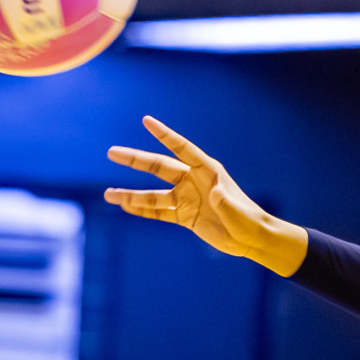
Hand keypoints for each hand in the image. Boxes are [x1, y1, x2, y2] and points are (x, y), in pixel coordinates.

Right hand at [104, 116, 306, 276]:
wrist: (250, 238)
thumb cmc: (247, 219)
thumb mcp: (235, 210)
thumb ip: (224, 201)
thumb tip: (214, 194)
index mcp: (208, 171)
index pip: (182, 148)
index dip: (165, 135)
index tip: (146, 121)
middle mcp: (193, 181)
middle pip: (160, 167)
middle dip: (136, 160)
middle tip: (112, 152)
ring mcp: (187, 198)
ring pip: (153, 194)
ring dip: (131, 195)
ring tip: (108, 194)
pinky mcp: (184, 216)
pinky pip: (159, 212)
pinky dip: (142, 210)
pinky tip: (124, 207)